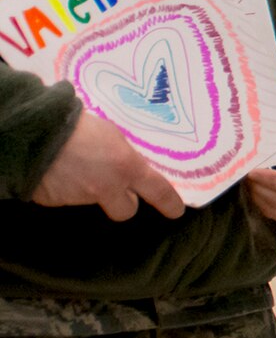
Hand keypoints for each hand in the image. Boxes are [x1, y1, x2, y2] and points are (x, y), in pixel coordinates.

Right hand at [29, 110, 184, 220]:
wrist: (36, 134)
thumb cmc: (80, 125)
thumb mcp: (113, 134)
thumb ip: (125, 154)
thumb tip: (128, 162)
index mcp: (128, 168)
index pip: (158, 192)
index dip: (170, 203)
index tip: (176, 211)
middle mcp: (107, 187)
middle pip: (126, 210)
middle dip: (124, 202)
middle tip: (118, 188)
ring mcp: (80, 197)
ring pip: (95, 201)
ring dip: (92, 190)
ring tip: (81, 168)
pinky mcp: (57, 201)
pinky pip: (68, 198)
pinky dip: (67, 188)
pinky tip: (61, 171)